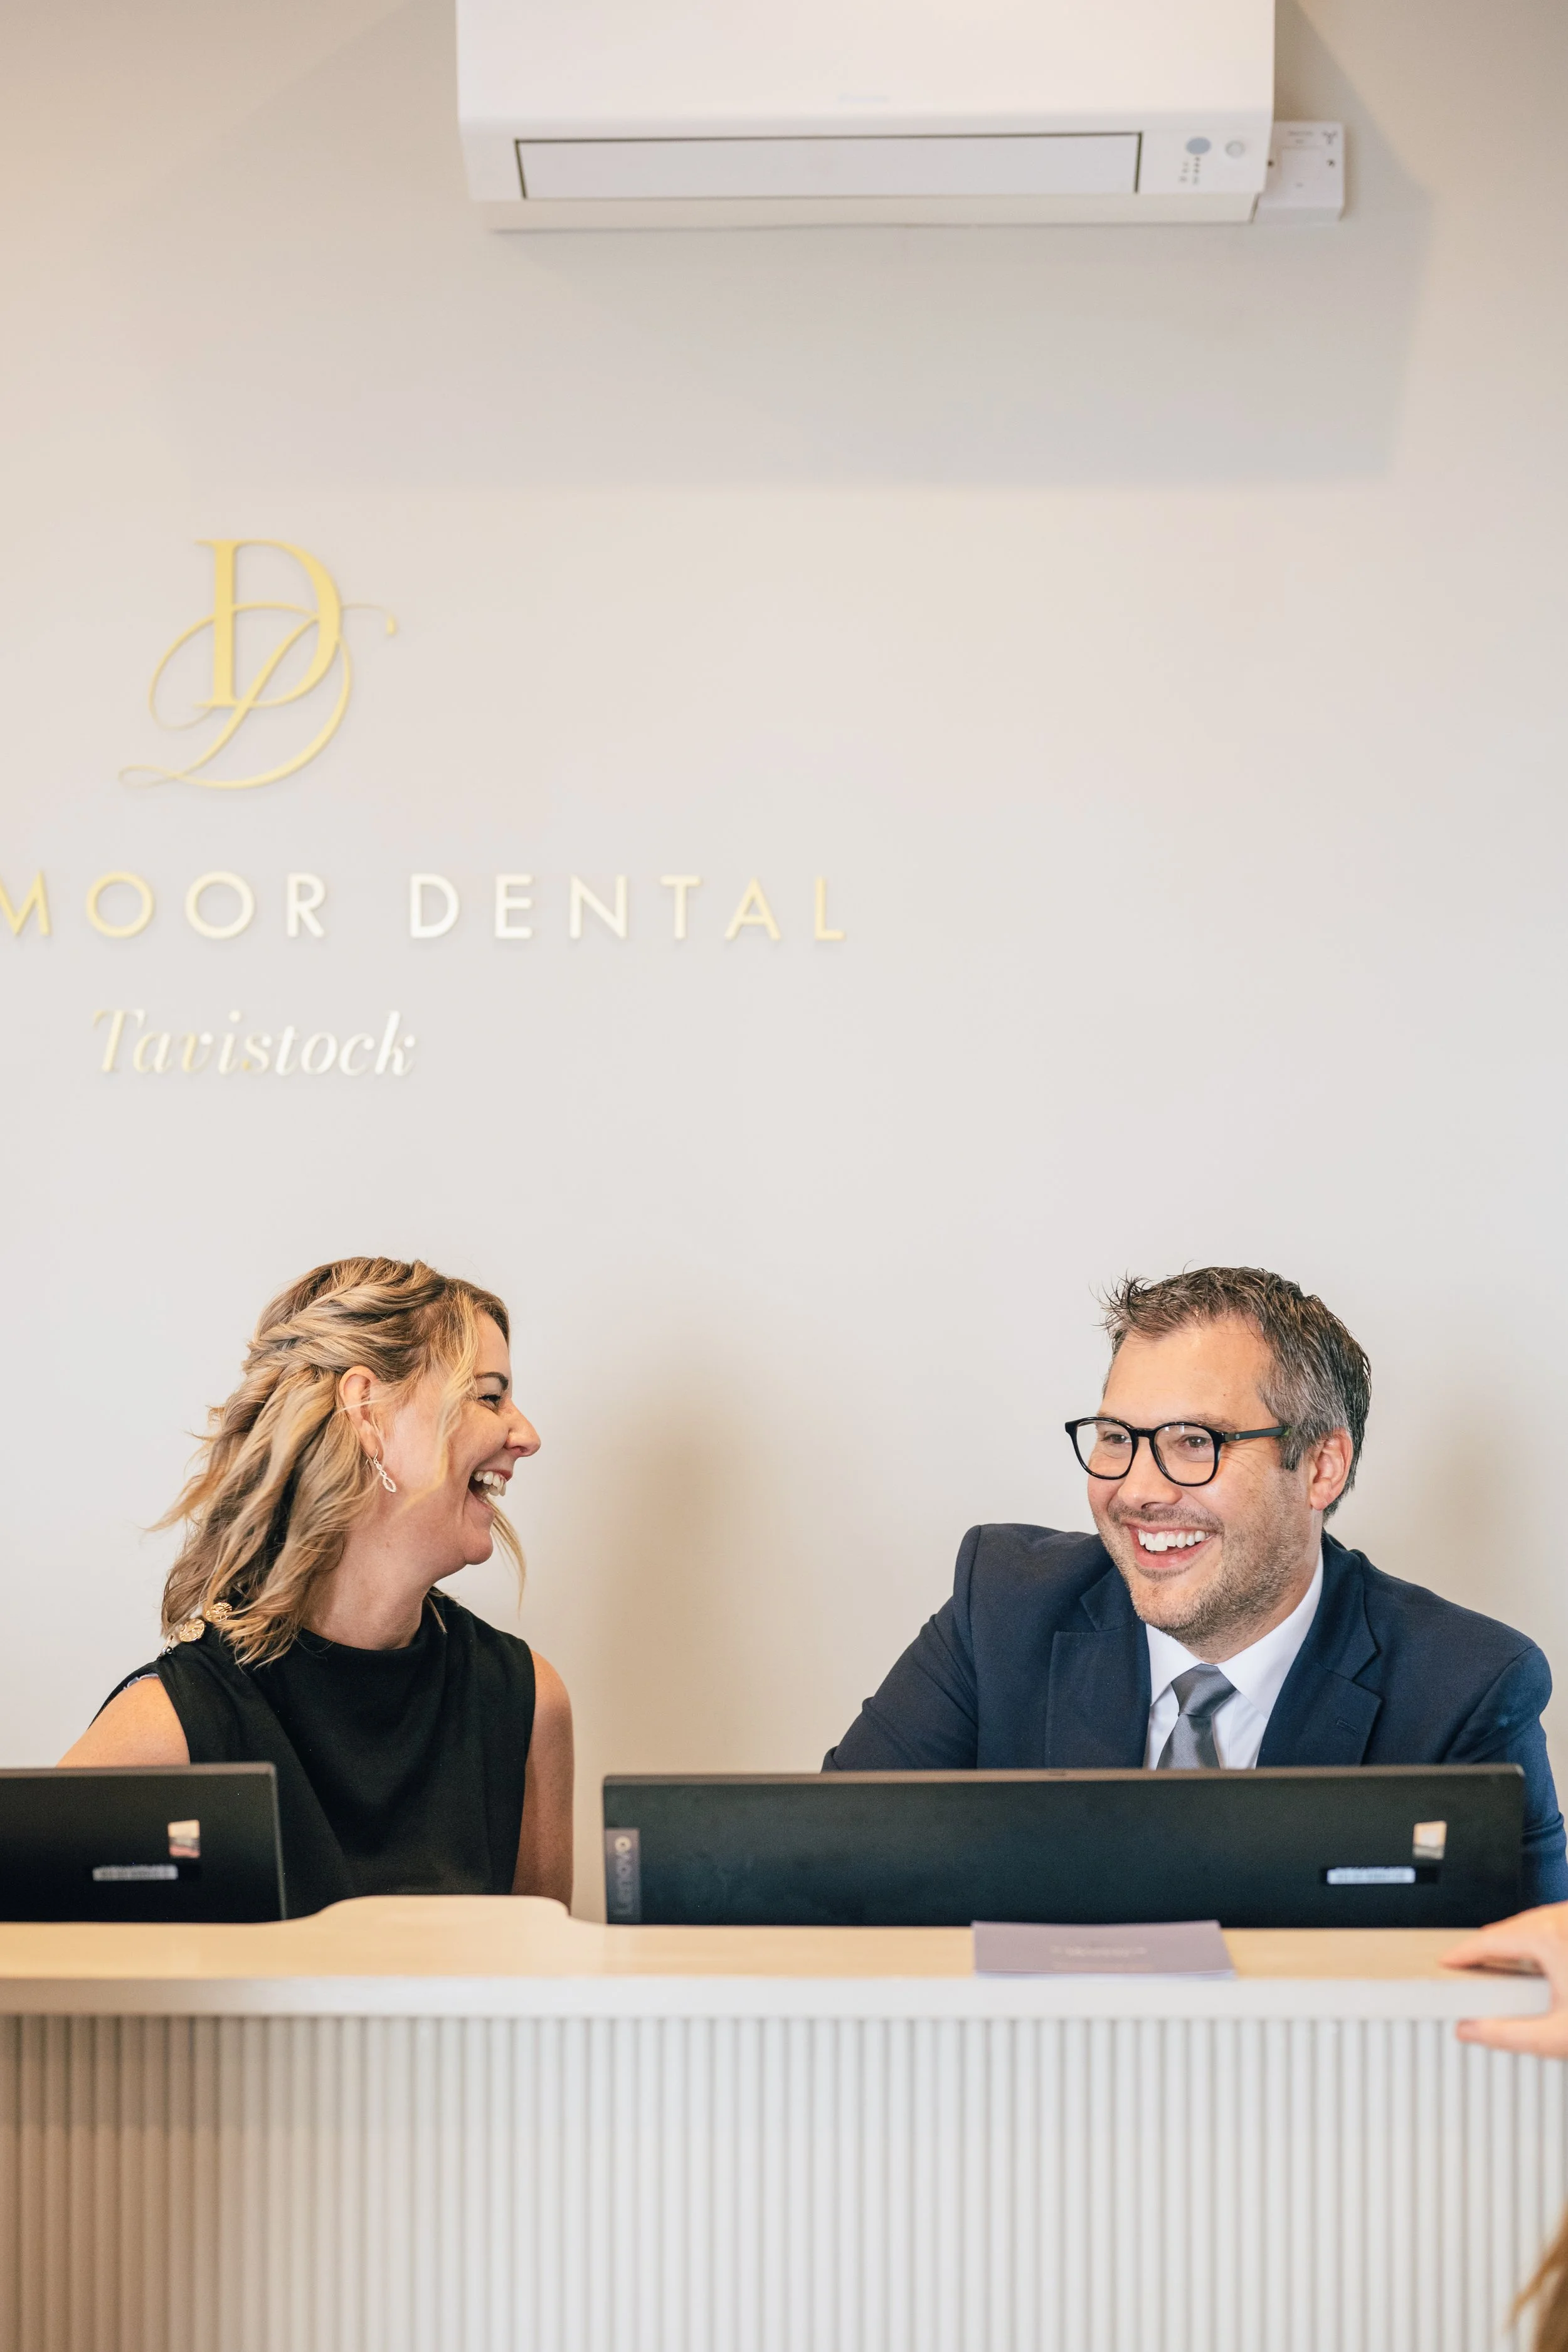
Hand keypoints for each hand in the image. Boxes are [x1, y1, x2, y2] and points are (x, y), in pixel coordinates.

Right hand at [1443, 1904, 1567, 2054]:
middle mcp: (1564, 1918)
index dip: (1462, 1953)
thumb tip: (1469, 2030)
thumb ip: (1507, 2035)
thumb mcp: (1558, 2036)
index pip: (1490, 1939)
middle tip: (1469, 1968)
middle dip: (1488, 1948)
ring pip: (1533, 1922)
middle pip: (1510, 1927)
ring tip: (1500, 1965)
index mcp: (1550, 1938)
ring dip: (1514, 1942)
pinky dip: (1538, 1938)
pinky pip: (1552, 1923)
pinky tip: (1537, 1959)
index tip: (1446, 1962)